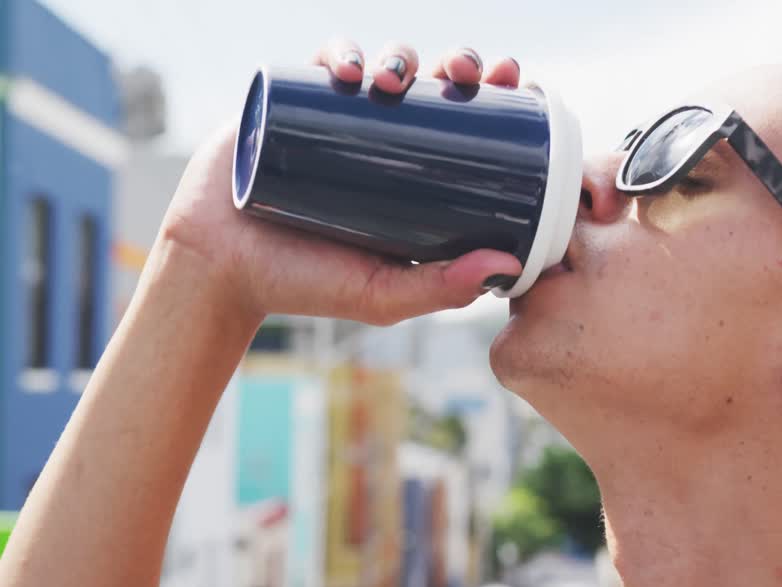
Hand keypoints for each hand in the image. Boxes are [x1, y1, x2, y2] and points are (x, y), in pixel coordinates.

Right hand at [156, 41, 525, 326]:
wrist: (219, 271)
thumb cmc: (305, 285)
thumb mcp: (382, 294)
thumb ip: (440, 287)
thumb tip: (507, 267)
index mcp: (418, 174)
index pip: (469, 122)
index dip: (496, 93)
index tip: (518, 81)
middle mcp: (383, 139)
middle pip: (433, 83)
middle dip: (457, 62)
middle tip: (465, 72)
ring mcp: (338, 118)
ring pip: (383, 64)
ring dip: (400, 54)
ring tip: (395, 80)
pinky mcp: (291, 103)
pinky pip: (322, 61)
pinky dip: (340, 52)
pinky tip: (351, 69)